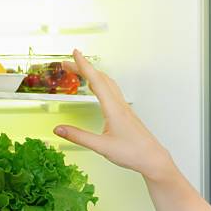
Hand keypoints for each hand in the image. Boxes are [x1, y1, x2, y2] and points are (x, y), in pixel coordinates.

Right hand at [53, 50, 172, 180]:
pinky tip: (98, 88)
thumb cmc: (132, 152)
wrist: (152, 158)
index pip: (96, 82)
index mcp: (114, 109)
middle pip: (101, 79)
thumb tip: (58, 129)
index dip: (84, 66)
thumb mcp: (101, 146)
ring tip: (79, 71)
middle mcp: (120, 105)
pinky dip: (101, 84)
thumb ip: (79, 137)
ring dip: (93, 75)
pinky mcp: (126, 113)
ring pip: (108, 84)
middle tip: (66, 63)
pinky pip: (112, 92)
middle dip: (83, 68)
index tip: (75, 53)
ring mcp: (124, 108)